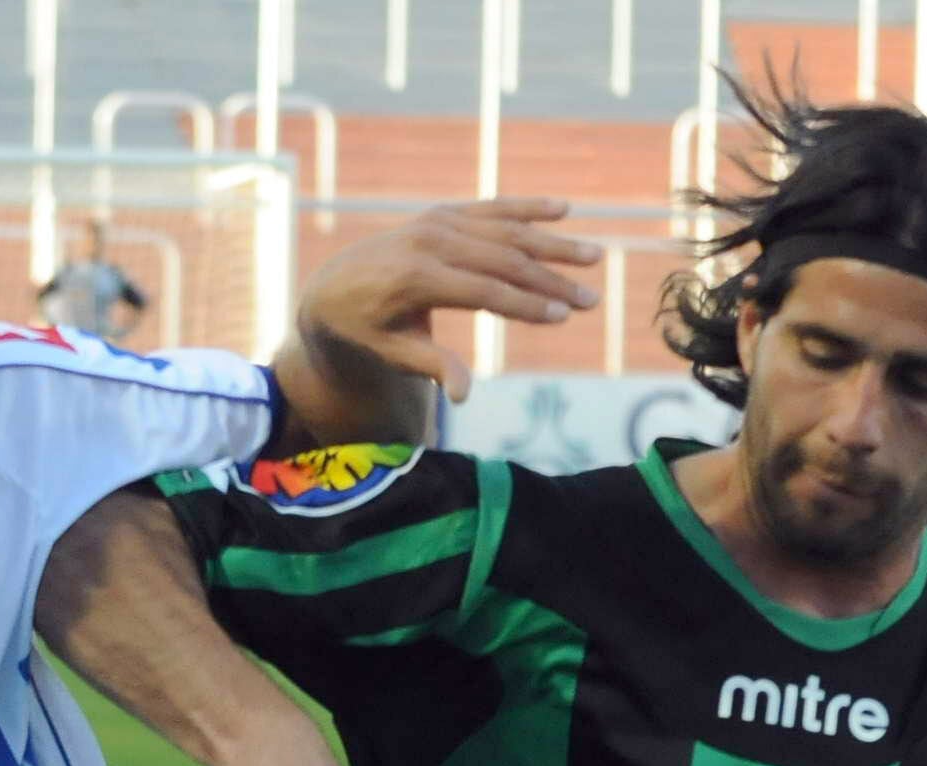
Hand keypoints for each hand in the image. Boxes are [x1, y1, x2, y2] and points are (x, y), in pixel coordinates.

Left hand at [291, 197, 602, 404]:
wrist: (332, 286)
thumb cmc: (366, 330)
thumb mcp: (392, 353)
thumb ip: (431, 365)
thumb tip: (463, 396)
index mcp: (416, 278)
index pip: (484, 291)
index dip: (525, 305)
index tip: (563, 317)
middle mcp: (430, 242)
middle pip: (504, 260)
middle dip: (551, 281)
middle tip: (591, 299)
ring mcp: (438, 223)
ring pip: (505, 231)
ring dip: (552, 244)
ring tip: (593, 257)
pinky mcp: (444, 214)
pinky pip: (492, 209)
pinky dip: (528, 207)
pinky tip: (564, 209)